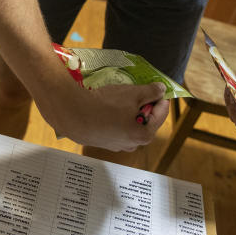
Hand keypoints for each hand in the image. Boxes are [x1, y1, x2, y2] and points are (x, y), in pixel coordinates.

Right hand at [37, 81, 169, 151]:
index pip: (160, 115)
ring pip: (131, 126)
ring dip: (130, 113)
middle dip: (144, 107)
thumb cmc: (106, 106)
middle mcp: (132, 144)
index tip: (158, 89)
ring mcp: (117, 145)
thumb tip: (161, 90)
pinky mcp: (104, 142)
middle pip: (146, 122)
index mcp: (144, 135)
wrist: (74, 115)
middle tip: (139, 93)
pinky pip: (117, 129)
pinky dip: (117, 119)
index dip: (160, 99)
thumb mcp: (132, 94)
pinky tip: (109, 109)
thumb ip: (150, 92)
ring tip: (122, 100)